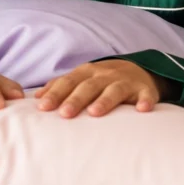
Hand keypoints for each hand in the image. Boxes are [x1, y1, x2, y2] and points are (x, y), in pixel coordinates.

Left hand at [37, 59, 166, 117]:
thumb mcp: (82, 78)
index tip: (42, 108)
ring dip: (105, 100)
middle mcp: (105, 76)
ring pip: (114, 90)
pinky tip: (142, 109)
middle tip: (64, 114)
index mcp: (87, 73)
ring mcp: (125, 82)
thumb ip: (61, 86)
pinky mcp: (145, 90)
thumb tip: (37, 98)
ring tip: (95, 112)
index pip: (68, 82)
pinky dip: (145, 100)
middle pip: (88, 86)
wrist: (139, 71)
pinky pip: (146, 95)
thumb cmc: (103, 80)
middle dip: (75, 99)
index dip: (56, 94)